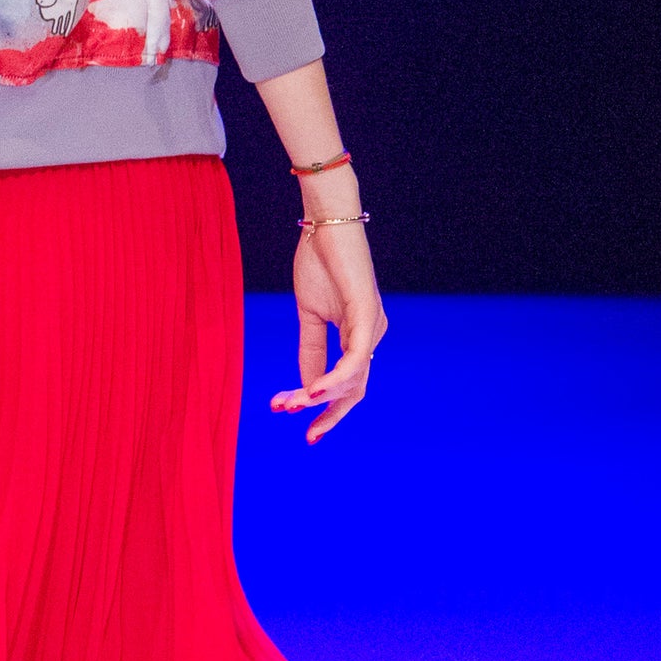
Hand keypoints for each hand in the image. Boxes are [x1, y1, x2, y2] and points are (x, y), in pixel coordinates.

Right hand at [270, 219, 385, 441]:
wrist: (324, 223)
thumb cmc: (318, 263)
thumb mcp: (309, 315)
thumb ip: (310, 350)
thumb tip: (306, 386)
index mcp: (359, 336)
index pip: (349, 384)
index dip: (329, 410)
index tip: (308, 433)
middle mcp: (372, 335)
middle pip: (355, 390)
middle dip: (330, 415)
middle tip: (307, 437)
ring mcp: (372, 326)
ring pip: (352, 379)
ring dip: (317, 397)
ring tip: (287, 405)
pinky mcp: (367, 314)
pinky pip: (353, 359)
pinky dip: (332, 378)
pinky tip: (310, 392)